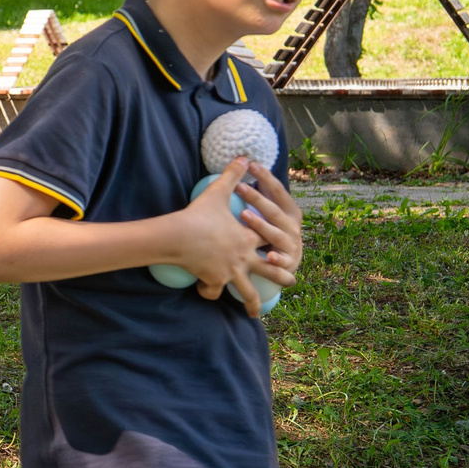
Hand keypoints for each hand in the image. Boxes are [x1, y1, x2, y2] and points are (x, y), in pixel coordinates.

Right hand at [166, 158, 296, 315]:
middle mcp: (244, 257)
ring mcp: (230, 271)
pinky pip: (214, 291)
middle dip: (282, 275)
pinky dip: (210, 292)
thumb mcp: (217, 191)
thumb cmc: (197, 214)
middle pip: (271, 269)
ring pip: (248, 291)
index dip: (280, 241)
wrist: (177, 236)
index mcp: (248, 236)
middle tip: (291, 280)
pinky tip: (207, 293)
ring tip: (257, 311)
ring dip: (253, 301)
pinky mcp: (214, 280)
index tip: (289, 244)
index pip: (271, 240)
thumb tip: (243, 156)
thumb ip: (232, 175)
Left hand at [235, 159, 303, 280]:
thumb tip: (243, 166)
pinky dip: (276, 259)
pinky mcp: (288, 263)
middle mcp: (292, 226)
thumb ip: (263, 195)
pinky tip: (268, 257)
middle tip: (239, 187)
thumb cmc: (273, 231)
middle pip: (274, 211)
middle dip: (257, 198)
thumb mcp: (271, 213)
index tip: (251, 164)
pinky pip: (282, 261)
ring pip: (275, 234)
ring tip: (244, 215)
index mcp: (290, 211)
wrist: (288, 262)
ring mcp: (291, 244)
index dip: (266, 177)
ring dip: (260, 225)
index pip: (278, 191)